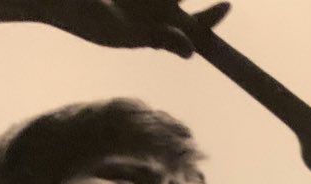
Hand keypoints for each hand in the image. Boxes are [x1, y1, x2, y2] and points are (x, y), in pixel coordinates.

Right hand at [42, 0, 230, 56]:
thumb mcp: (121, 31)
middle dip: (203, 11)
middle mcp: (155, 8)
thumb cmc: (84, 16)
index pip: (193, 28)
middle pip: (184, 3)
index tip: (226, 5)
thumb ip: (155, 37)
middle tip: (222, 5)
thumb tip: (192, 51)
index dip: (212, 19)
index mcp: (156, 28)